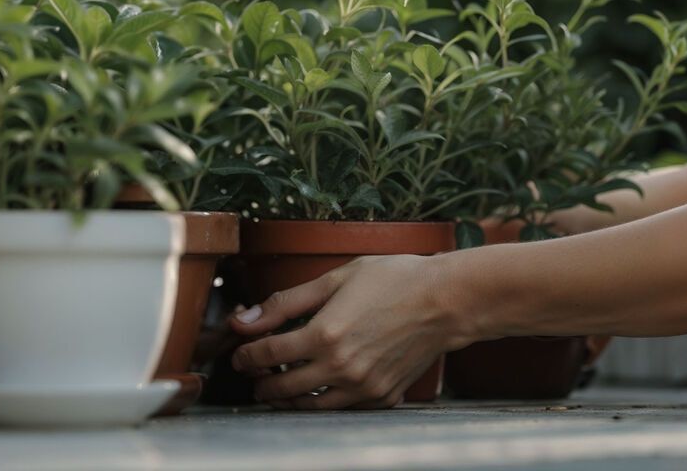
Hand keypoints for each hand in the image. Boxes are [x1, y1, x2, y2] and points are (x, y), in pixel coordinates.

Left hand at [227, 254, 469, 409]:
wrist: (446, 301)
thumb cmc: (395, 280)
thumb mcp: (336, 277)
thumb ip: (286, 301)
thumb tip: (245, 319)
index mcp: (324, 334)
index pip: (266, 354)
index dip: (246, 355)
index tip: (240, 354)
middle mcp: (340, 367)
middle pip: (281, 387)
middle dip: (259, 383)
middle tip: (254, 376)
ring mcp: (362, 387)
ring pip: (308, 406)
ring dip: (286, 398)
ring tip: (279, 387)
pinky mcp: (381, 398)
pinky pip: (340, 408)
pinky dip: (322, 402)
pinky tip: (318, 387)